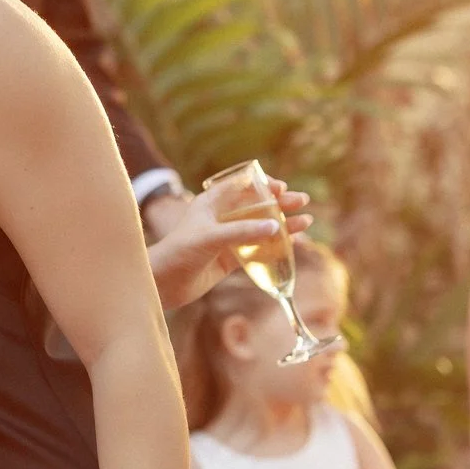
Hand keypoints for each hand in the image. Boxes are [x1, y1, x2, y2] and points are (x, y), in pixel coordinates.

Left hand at [147, 182, 314, 308]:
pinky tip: (293, 243)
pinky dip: (275, 245)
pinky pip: (257, 249)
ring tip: (306, 221)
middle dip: (279, 203)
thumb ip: (243, 232)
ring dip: (282, 224)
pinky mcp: (229, 258)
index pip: (241, 186)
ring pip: (260, 228)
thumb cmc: (180, 252)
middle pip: (256, 206)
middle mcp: (220, 218)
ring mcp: (226, 238)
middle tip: (301, 201)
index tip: (281, 187)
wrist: (163, 284)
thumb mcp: (211, 237)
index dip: (263, 184)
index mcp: (210, 203)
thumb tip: (276, 226)